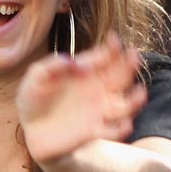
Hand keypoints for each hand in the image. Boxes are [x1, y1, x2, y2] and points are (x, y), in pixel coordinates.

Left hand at [17, 33, 145, 165]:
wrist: (30, 128)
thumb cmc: (33, 98)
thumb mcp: (36, 77)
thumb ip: (50, 66)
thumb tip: (71, 61)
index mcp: (87, 73)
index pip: (106, 58)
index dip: (113, 48)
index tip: (114, 40)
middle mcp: (98, 90)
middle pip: (121, 76)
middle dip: (129, 66)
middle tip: (134, 56)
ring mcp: (98, 111)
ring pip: (125, 105)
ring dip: (135, 100)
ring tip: (140, 92)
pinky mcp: (94, 131)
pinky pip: (113, 131)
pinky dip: (121, 129)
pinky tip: (125, 124)